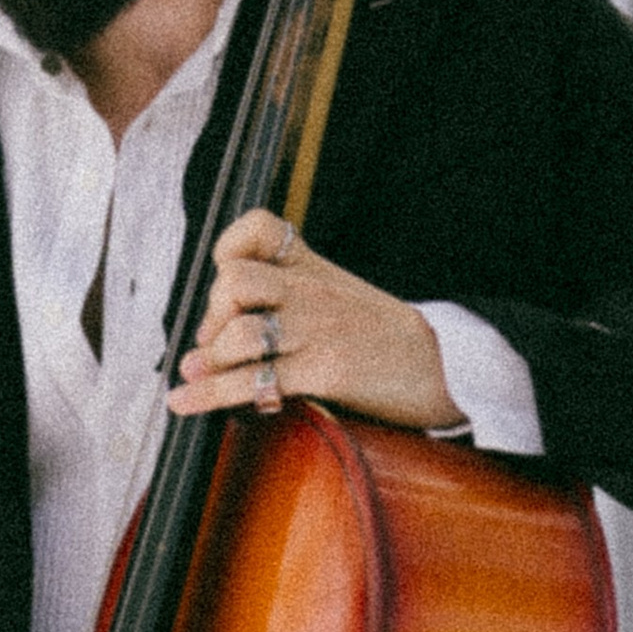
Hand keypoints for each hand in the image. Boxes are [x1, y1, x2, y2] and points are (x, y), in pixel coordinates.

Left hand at [167, 209, 461, 431]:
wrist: (448, 367)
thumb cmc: (387, 339)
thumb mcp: (340, 296)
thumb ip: (290, 297)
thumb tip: (220, 328)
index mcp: (312, 268)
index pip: (258, 229)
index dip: (228, 249)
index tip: (222, 285)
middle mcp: (309, 292)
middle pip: (234, 281)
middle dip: (212, 314)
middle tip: (214, 341)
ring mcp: (315, 330)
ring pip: (238, 333)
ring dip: (211, 360)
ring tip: (198, 375)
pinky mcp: (323, 371)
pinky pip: (254, 381)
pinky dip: (209, 395)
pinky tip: (185, 402)